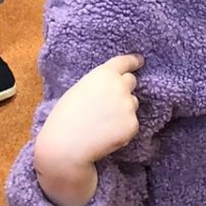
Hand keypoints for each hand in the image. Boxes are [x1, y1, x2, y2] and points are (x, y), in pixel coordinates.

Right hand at [35, 53, 143, 194]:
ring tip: (102, 123)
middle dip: (124, 88)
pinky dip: (123, 129)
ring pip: (131, 104)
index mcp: (105, 74)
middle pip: (131, 81)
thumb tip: (112, 88)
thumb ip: (100, 84)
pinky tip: (106, 135)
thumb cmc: (65, 117)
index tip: (139, 61)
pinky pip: (131, 124)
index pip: (125, 62)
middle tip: (110, 102)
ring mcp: (128, 105)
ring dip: (123, 110)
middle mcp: (120, 86)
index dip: (133, 61)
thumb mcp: (80, 89)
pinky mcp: (133, 125)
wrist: (66, 145)